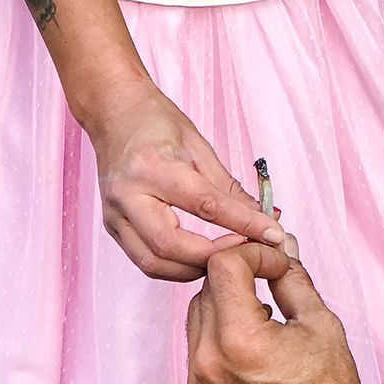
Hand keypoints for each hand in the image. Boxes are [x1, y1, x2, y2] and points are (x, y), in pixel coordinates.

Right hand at [86, 83, 284, 281]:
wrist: (112, 114)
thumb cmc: (154, 122)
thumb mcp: (198, 146)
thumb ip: (228, 188)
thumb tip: (263, 217)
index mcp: (151, 166)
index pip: (205, 205)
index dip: (242, 224)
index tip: (271, 235)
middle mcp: (127, 195)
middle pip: (170, 246)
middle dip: (211, 258)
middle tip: (242, 253)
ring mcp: (115, 215)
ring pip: (154, 263)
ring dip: (191, 269)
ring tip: (219, 261)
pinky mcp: (112, 227)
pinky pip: (145, 260)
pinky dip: (173, 267)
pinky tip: (195, 260)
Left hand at [185, 237, 367, 383]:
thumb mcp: (320, 325)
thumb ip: (294, 280)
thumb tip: (281, 247)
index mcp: (239, 339)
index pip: (222, 266)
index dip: (252, 254)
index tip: (275, 264)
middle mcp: (208, 359)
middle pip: (206, 287)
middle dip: (238, 274)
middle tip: (270, 276)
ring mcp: (198, 379)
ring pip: (198, 314)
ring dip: (226, 301)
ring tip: (263, 311)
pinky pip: (198, 345)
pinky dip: (219, 331)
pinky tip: (252, 340)